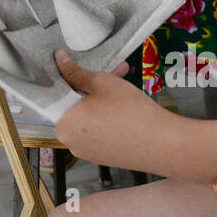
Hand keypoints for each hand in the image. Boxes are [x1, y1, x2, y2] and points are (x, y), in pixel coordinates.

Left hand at [53, 50, 169, 170]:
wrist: (162, 144)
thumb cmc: (131, 111)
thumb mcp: (102, 82)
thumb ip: (76, 71)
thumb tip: (59, 59)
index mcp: (63, 122)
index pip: (54, 96)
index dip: (65, 78)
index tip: (74, 67)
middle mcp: (68, 140)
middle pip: (72, 106)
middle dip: (89, 87)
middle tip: (108, 72)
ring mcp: (84, 151)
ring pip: (86, 117)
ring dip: (99, 100)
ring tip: (121, 82)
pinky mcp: (100, 156)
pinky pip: (96, 131)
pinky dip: (105, 117)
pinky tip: (124, 104)